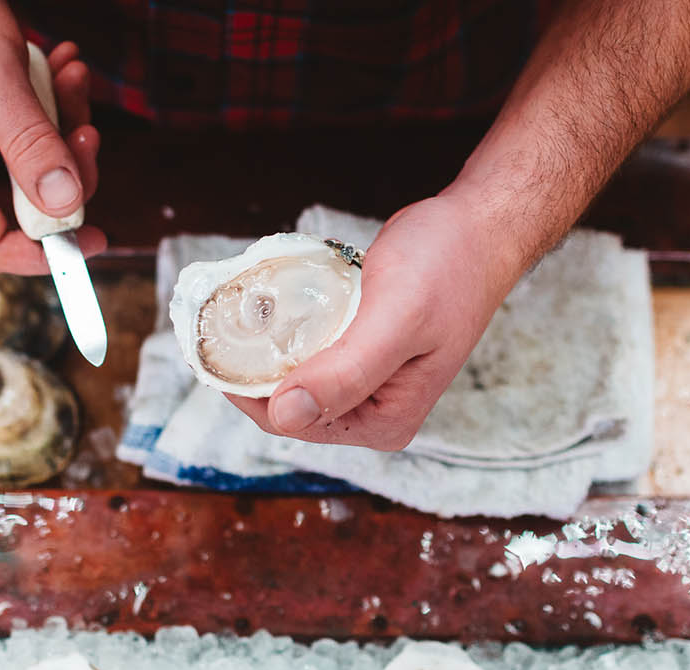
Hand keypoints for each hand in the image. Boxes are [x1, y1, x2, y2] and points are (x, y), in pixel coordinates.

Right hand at [0, 0, 104, 273]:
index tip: (92, 240)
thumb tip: (66, 205)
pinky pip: (32, 122)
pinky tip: (63, 63)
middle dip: (67, 169)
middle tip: (88, 132)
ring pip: (36, 158)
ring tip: (72, 75)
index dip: (41, 254)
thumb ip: (29, 145)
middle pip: (25, 203)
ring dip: (65, 120)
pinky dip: (55, 96)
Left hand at [227, 193, 529, 450]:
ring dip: (268, 347)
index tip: (212, 346)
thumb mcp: (396, 320)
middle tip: (225, 319)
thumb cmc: (448, 267)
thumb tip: (285, 415)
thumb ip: (345, 372)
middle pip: (288, 403)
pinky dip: (289, 331)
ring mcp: (369, 384)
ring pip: (295, 375)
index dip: (246, 389)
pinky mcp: (363, 353)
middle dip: (254, 368)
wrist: (478, 228)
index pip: (289, 422)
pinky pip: (310, 351)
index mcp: (384, 421)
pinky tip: (275, 304)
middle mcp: (375, 412)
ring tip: (246, 309)